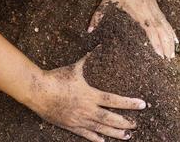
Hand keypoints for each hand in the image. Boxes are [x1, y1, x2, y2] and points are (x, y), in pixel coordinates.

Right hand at [27, 54, 145, 141]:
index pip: (115, 100)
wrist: (37, 91)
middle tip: (136, 125)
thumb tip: (99, 46)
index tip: (142, 105)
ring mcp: (79, 119)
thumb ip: (89, 58)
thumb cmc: (56, 78)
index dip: (130, 103)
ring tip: (127, 136)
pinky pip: (85, 134)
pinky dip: (95, 138)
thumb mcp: (74, 67)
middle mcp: (87, 109)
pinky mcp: (70, 125)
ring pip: (101, 129)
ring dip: (115, 133)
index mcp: (90, 95)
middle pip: (111, 118)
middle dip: (125, 122)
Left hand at [88, 0, 177, 58]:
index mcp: (139, 13)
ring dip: (170, 40)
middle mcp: (150, 13)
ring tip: (172, 54)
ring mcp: (155, 10)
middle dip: (166, 45)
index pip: (150, 30)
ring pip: (166, 27)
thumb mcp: (107, 2)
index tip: (159, 54)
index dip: (155, 42)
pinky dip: (171, 31)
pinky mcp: (157, 8)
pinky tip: (174, 39)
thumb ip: (98, 16)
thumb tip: (89, 31)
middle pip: (161, 31)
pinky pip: (166, 22)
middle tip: (169, 59)